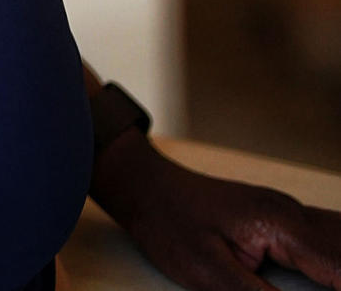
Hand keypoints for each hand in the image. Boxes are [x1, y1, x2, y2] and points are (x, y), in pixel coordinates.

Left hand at [90, 129, 340, 288]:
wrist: (147, 187)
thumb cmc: (171, 224)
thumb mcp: (209, 274)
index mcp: (280, 224)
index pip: (340, 264)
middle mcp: (292, 213)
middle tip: (333, 289)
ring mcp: (290, 213)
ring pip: (340, 238)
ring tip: (334, 283)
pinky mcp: (284, 222)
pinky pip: (326, 241)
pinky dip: (336, 261)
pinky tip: (332, 276)